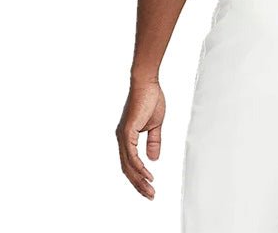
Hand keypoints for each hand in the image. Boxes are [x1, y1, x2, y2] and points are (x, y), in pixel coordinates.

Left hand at [115, 77, 165, 199]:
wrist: (147, 83)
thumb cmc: (150, 99)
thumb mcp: (155, 125)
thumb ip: (153, 141)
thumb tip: (153, 159)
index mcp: (128, 137)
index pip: (131, 164)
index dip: (139, 177)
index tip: (150, 187)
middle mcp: (122, 139)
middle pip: (128, 169)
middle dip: (139, 184)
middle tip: (150, 195)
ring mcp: (123, 136)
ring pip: (128, 165)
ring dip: (139, 179)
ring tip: (150, 190)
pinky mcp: (127, 131)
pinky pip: (131, 155)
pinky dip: (139, 167)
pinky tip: (147, 174)